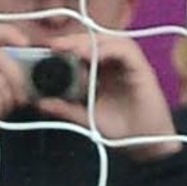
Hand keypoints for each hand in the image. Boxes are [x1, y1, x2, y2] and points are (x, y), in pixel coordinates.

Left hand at [35, 25, 178, 152]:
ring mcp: (130, 65)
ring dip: (89, 41)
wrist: (146, 146)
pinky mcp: (142, 68)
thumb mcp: (86, 118)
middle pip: (95, 40)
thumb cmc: (121, 131)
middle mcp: (117, 64)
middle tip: (54, 45)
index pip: (84, 49)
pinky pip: (126, 50)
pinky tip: (92, 55)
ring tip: (70, 49)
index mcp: (103, 71)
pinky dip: (108, 49)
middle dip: (73, 40)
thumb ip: (65, 109)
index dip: (66, 46)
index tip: (45, 50)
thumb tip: (40, 103)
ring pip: (110, 39)